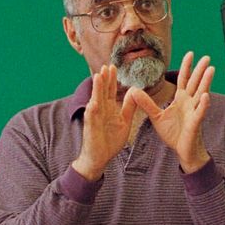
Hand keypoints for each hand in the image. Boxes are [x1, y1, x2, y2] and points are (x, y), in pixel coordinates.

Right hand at [72, 64, 139, 180]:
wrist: (100, 158)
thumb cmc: (110, 140)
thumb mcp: (124, 121)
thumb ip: (128, 107)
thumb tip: (133, 92)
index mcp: (108, 108)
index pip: (109, 90)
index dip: (111, 79)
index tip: (114, 66)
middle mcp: (100, 111)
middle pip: (102, 92)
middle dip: (104, 79)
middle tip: (106, 66)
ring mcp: (94, 119)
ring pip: (95, 101)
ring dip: (96, 89)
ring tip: (98, 77)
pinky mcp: (90, 129)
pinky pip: (91, 119)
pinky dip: (92, 111)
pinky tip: (93, 103)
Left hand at [131, 51, 213, 172]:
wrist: (182, 150)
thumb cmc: (173, 133)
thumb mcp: (156, 116)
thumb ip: (147, 103)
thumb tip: (134, 90)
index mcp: (181, 100)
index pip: (184, 80)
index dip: (186, 67)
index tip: (190, 53)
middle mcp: (189, 103)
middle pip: (195, 83)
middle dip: (200, 70)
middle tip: (206, 57)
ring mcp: (194, 112)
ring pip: (201, 94)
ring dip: (206, 82)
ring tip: (211, 69)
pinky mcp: (195, 123)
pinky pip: (200, 112)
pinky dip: (203, 104)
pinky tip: (206, 96)